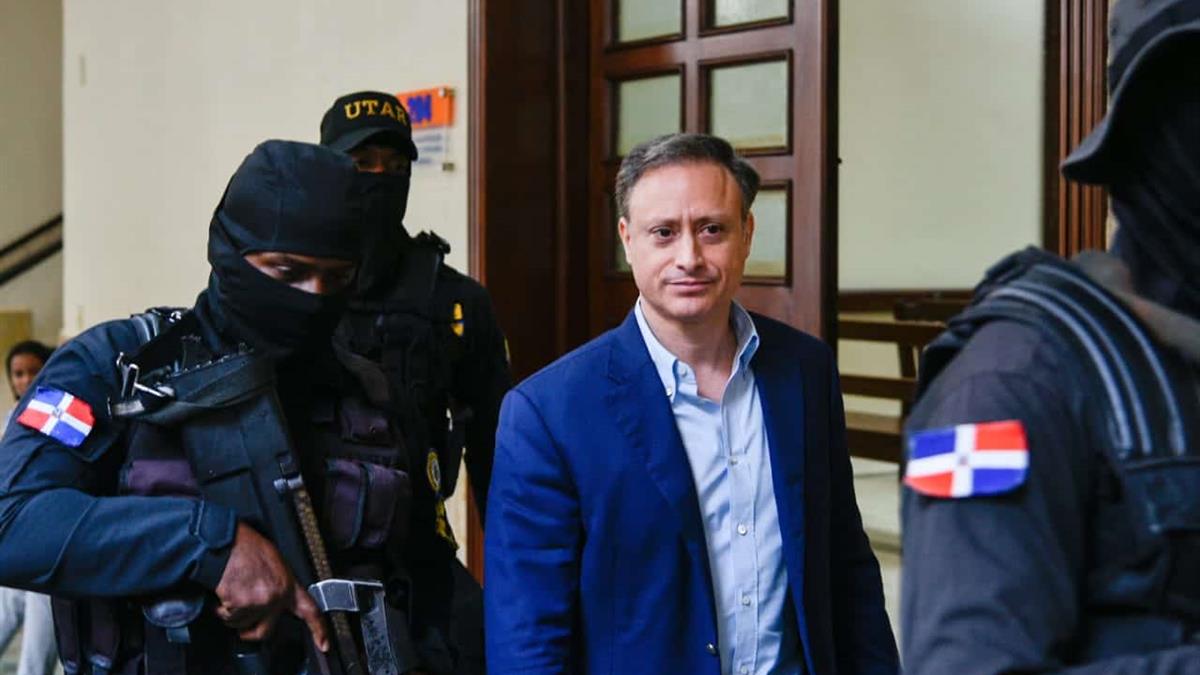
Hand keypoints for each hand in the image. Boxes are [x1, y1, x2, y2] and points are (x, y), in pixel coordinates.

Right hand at [214, 523, 328, 650]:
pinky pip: (227, 616)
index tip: (324, 644)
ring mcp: (259, 602)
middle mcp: (276, 596)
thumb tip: (273, 595)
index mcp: (288, 584)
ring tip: (233, 588)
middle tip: (241, 615)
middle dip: (249, 630)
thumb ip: (278, 584)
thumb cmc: (246, 547)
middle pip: (265, 631)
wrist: (226, 542)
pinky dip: (220, 608)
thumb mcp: (274, 562)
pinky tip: (224, 590)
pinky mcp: (240, 604)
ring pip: (240, 624)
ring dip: (232, 612)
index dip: (319, 629)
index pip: (310, 610)